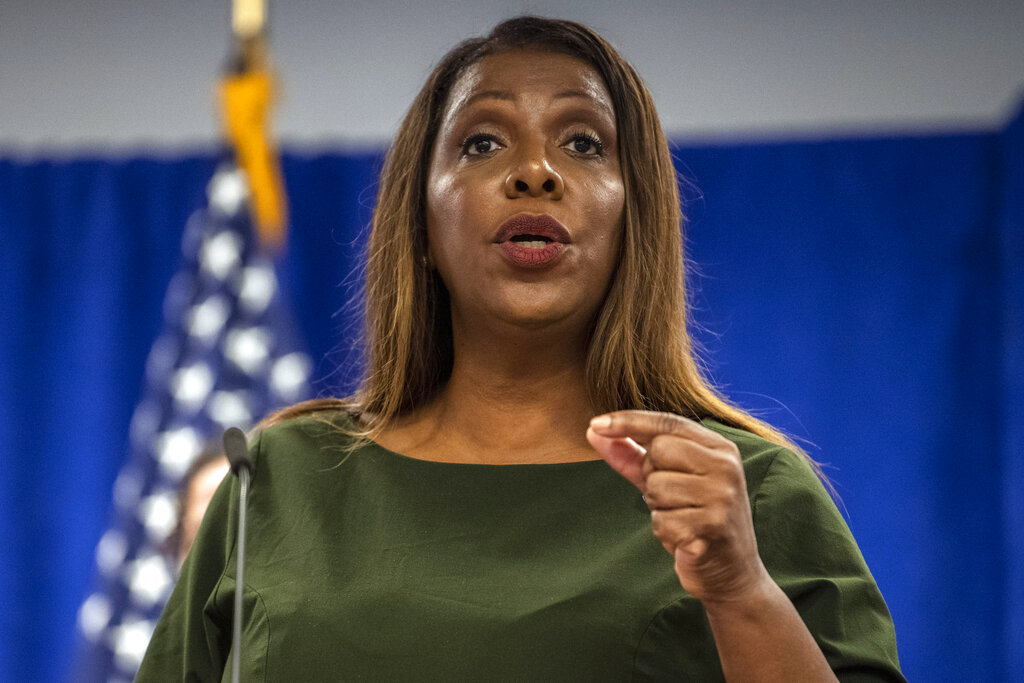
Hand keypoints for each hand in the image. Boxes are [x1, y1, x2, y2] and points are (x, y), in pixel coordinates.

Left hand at [586, 410, 770, 603]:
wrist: (732, 574)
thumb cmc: (694, 520)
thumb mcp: (665, 481)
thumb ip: (632, 455)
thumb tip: (593, 430)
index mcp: (719, 448)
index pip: (668, 422)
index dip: (629, 421)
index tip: (596, 424)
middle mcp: (725, 466)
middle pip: (658, 451)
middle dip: (651, 476)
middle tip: (673, 499)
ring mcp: (722, 496)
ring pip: (657, 486)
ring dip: (658, 508)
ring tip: (682, 519)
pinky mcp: (714, 526)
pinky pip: (662, 520)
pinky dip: (665, 532)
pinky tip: (685, 538)